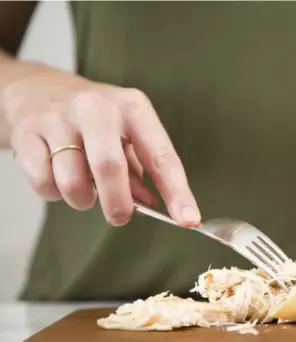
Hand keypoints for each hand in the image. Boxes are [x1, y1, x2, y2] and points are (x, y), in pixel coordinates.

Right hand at [3, 64, 199, 226]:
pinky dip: (54, 193)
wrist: (37, 88)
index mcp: (132, 108)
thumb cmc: (92, 118)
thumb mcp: (125, 133)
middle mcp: (97, 108)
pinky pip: (43, 181)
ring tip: (85, 191)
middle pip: (110, 167)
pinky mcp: (27, 132)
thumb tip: (153, 204)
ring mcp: (59, 118)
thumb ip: (141, 170)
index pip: (161, 155)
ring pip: (72, 180)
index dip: (176, 191)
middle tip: (120, 216)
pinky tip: (58, 178)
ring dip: (82, 200)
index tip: (188, 219)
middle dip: (118, 203)